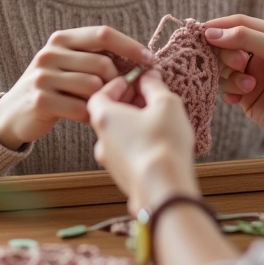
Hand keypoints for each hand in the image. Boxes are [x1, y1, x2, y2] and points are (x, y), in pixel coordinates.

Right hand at [0, 26, 152, 149]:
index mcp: (62, 39)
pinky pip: (80, 107)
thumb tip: (141, 61)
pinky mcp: (41, 100)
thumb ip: (96, 57)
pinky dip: (90, 115)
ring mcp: (43, 76)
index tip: (150, 59)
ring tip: (105, 107)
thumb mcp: (69, 64)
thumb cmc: (54, 87)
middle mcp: (50, 53)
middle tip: (126, 96)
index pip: (103, 34)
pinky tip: (88, 117)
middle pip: (102, 63)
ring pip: (93, 86)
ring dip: (105, 100)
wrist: (13, 112)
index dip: (130, 46)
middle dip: (119, 81)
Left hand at [88, 71, 199, 215]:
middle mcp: (102, 141)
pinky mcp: (123, 178)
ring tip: (155, 118)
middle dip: (127, 102)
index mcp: (105, 118)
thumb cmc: (162, 141)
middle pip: (107, 115)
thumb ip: (154, 86)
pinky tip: (157, 140)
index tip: (133, 81)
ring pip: (118, 136)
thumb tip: (150, 77)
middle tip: (147, 96)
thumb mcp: (165, 103)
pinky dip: (137, 142)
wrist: (164, 188)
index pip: (98, 95)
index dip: (116, 85)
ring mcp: (111, 162)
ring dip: (132, 123)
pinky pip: (127, 153)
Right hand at [204, 14, 263, 152]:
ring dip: (231, 76)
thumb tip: (212, 32)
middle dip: (226, 54)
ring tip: (249, 86)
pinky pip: (227, 91)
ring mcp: (253, 78)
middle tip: (240, 63)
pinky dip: (228, 93)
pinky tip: (239, 98)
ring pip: (223, 70)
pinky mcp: (249, 100)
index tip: (202, 32)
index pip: (237, 24)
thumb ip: (246, 38)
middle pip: (225, 47)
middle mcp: (259, 56)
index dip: (219, 27)